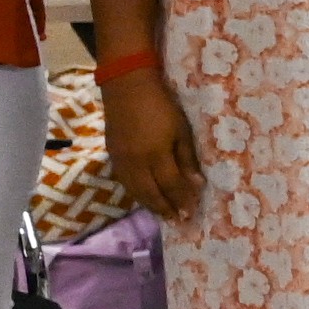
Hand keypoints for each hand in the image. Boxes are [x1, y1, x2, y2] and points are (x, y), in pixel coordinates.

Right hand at [102, 64, 201, 218]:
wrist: (127, 87)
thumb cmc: (161, 105)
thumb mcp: (181, 130)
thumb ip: (187, 159)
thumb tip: (197, 185)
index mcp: (155, 154)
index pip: (170, 185)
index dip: (181, 200)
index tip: (191, 214)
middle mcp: (135, 162)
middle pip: (151, 192)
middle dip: (165, 208)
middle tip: (178, 221)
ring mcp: (120, 159)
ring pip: (135, 190)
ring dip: (150, 204)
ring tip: (163, 214)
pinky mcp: (111, 154)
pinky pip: (124, 181)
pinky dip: (136, 193)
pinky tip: (144, 197)